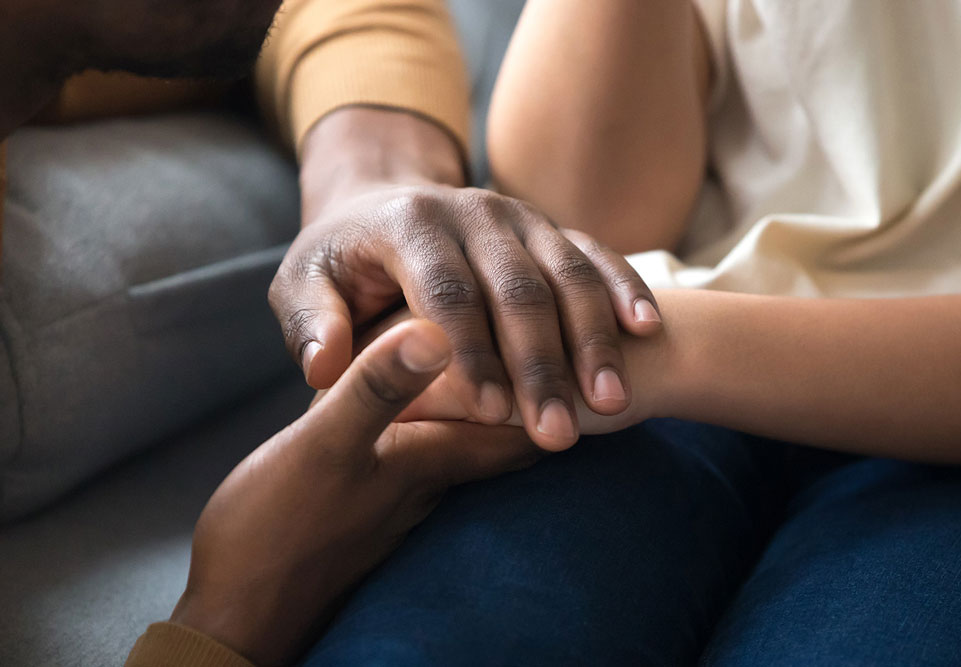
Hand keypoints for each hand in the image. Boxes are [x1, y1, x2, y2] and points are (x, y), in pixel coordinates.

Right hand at [170, 319, 540, 665]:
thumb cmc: (276, 530)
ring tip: (490, 356)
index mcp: (429, 460)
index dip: (550, 388)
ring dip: (480, 403)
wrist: (238, 612)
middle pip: (502, 435)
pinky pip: (422, 451)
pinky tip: (418, 403)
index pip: (519, 428)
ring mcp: (399, 496)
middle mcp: (428, 481)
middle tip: (544, 344)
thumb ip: (377, 390)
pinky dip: (434, 420)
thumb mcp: (324, 447)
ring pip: (464, 443)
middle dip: (524, 391)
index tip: (571, 349)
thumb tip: (437, 330)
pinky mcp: (368, 502)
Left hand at [268, 108, 663, 451]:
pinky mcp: (549, 225)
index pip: (447, 292)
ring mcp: (519, 215)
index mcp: (410, 224)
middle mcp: (472, 210)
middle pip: (517, 288)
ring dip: (592, 339)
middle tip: (558, 431)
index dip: (473, 353)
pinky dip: (623, 289)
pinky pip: (595, 254)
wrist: (382, 196)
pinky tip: (647, 330)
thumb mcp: (304, 285)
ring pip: (567, 273)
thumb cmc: (341, 260)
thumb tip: (325, 372)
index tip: (494, 413)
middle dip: (541, 363)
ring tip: (613, 402)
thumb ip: (313, 325)